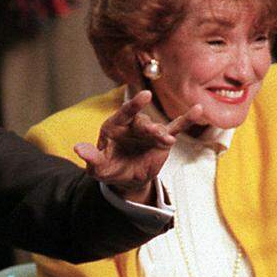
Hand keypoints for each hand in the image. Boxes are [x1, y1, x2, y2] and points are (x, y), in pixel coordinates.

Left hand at [74, 90, 201, 204]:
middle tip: (155, 134)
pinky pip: (176, 128)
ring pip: (158, 129)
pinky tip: (198, 109)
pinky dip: (186, 120)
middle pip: (142, 123)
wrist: (127, 180)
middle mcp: (132, 125)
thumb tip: (78, 149)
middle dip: (149, 128)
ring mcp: (149, 131)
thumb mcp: (97, 168)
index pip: (123, 113)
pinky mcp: (163, 140)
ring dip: (162, 134)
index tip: (145, 96)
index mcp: (114, 126)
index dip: (133, 105)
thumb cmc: (110, 169)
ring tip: (165, 140)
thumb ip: (90, 157)